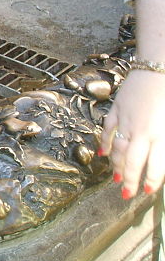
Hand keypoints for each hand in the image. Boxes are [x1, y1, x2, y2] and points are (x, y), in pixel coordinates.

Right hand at [100, 69, 164, 197]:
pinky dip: (104, 143)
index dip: (149, 180)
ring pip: (117, 148)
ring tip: (115, 178)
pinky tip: (103, 153)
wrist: (158, 66)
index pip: (154, 165)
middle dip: (128, 180)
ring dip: (116, 165)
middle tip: (126, 194)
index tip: (147, 190)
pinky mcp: (117, 109)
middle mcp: (142, 131)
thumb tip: (161, 157)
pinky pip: (108, 130)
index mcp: (161, 135)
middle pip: (131, 161)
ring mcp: (126, 120)